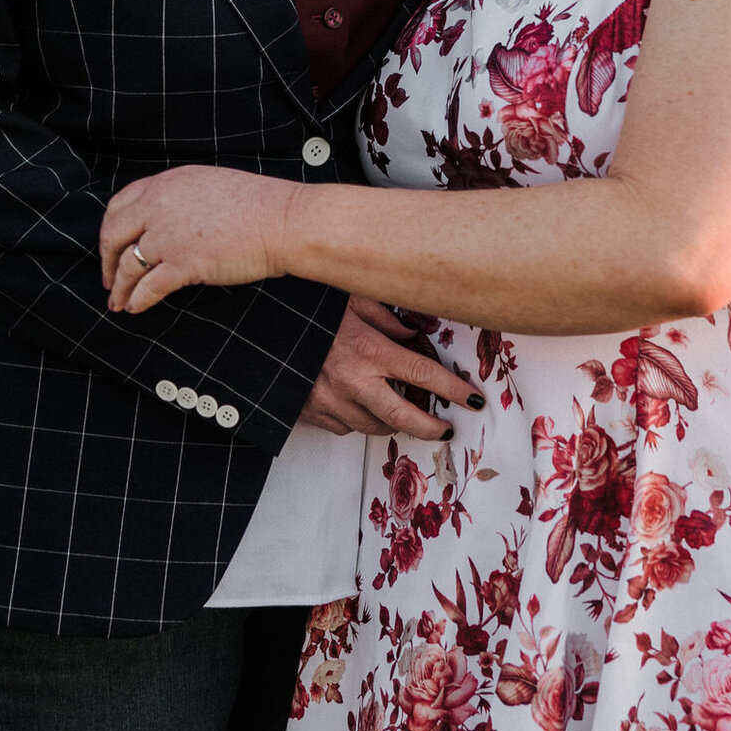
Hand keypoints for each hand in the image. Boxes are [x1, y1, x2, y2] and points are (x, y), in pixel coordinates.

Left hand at [100, 165, 294, 312]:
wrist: (283, 221)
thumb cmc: (258, 205)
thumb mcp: (207, 184)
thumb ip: (178, 198)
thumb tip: (161, 220)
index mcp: (166, 183)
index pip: (119, 204)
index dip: (110, 229)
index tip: (112, 245)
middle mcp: (160, 206)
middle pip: (114, 235)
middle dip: (107, 261)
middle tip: (108, 278)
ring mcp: (169, 235)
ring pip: (128, 265)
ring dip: (120, 288)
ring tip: (118, 303)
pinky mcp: (183, 264)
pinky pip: (148, 287)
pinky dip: (138, 301)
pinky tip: (136, 308)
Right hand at [300, 297, 484, 439]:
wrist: (257, 335)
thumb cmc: (305, 312)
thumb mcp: (349, 300)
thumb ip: (384, 318)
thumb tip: (412, 333)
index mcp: (367, 349)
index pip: (422, 374)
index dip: (452, 389)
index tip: (473, 399)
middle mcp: (352, 382)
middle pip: (404, 417)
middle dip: (431, 427)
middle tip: (447, 429)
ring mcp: (331, 403)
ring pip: (375, 427)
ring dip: (392, 423)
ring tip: (401, 414)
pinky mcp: (313, 416)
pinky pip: (345, 427)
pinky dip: (357, 419)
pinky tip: (357, 404)